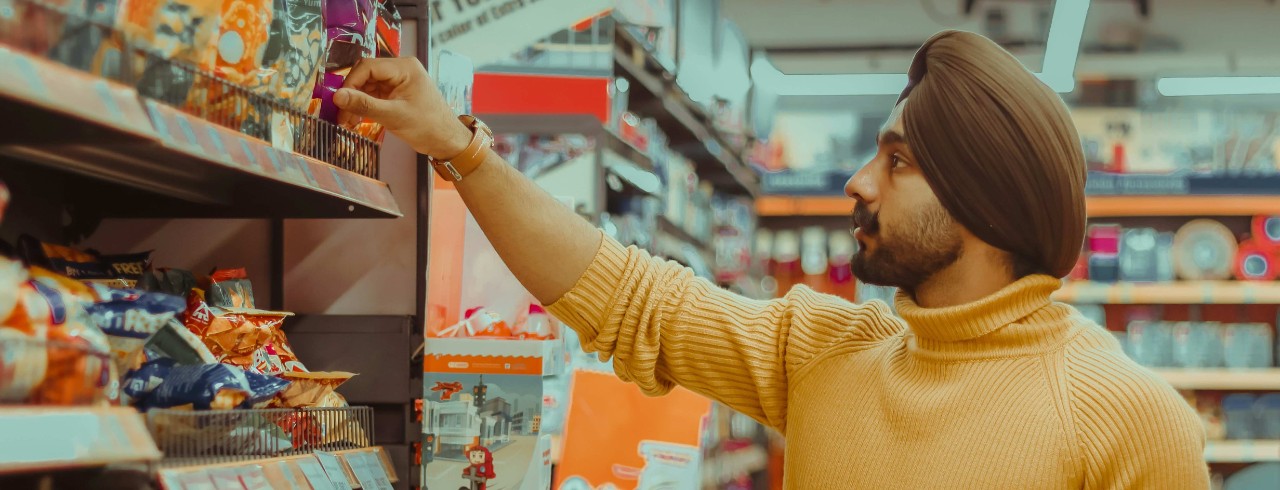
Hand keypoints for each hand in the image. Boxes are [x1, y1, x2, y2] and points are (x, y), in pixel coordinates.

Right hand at [334, 57, 472, 158]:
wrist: (447, 141)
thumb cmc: (429, 127)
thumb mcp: (394, 116)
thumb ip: (365, 105)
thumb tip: (337, 96)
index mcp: (405, 67)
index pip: (368, 67)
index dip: (350, 83)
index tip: (339, 101)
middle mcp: (401, 70)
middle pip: (366, 76)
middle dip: (352, 95)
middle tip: (340, 114)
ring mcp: (398, 82)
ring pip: (367, 86)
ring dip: (356, 103)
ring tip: (346, 121)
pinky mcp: (396, 94)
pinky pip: (374, 95)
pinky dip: (364, 107)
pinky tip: (355, 120)